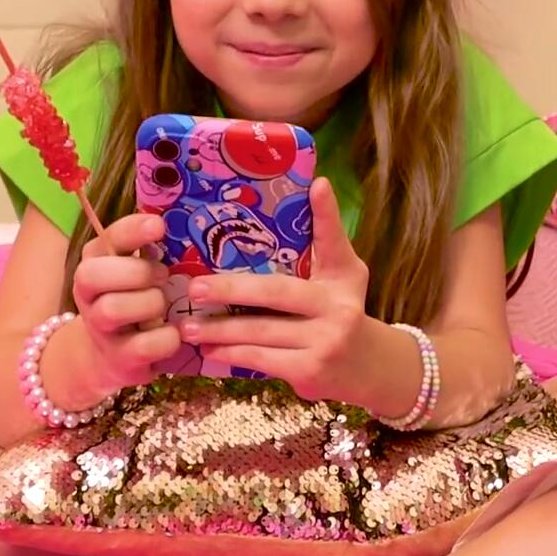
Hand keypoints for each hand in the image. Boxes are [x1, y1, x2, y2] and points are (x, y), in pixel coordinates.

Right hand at [68, 213, 183, 394]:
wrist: (108, 357)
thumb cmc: (130, 301)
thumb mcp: (132, 272)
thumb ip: (145, 249)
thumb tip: (175, 220)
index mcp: (94, 265)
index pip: (103, 240)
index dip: (130, 231)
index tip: (158, 227)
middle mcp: (89, 297)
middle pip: (95, 275)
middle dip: (136, 272)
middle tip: (161, 275)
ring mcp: (101, 330)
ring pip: (114, 309)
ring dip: (150, 303)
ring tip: (163, 305)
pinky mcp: (119, 359)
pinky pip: (144, 345)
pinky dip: (166, 338)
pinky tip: (173, 332)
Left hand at [178, 177, 377, 402]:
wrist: (368, 368)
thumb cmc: (341, 311)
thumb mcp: (340, 275)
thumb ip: (322, 242)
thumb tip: (312, 187)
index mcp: (344, 276)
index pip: (334, 241)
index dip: (327, 214)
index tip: (317, 184)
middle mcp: (338, 306)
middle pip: (277, 292)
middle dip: (231, 289)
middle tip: (196, 286)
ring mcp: (325, 341)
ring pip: (261, 331)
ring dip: (220, 329)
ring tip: (188, 325)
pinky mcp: (310, 371)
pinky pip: (261, 360)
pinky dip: (232, 354)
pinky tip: (210, 349)